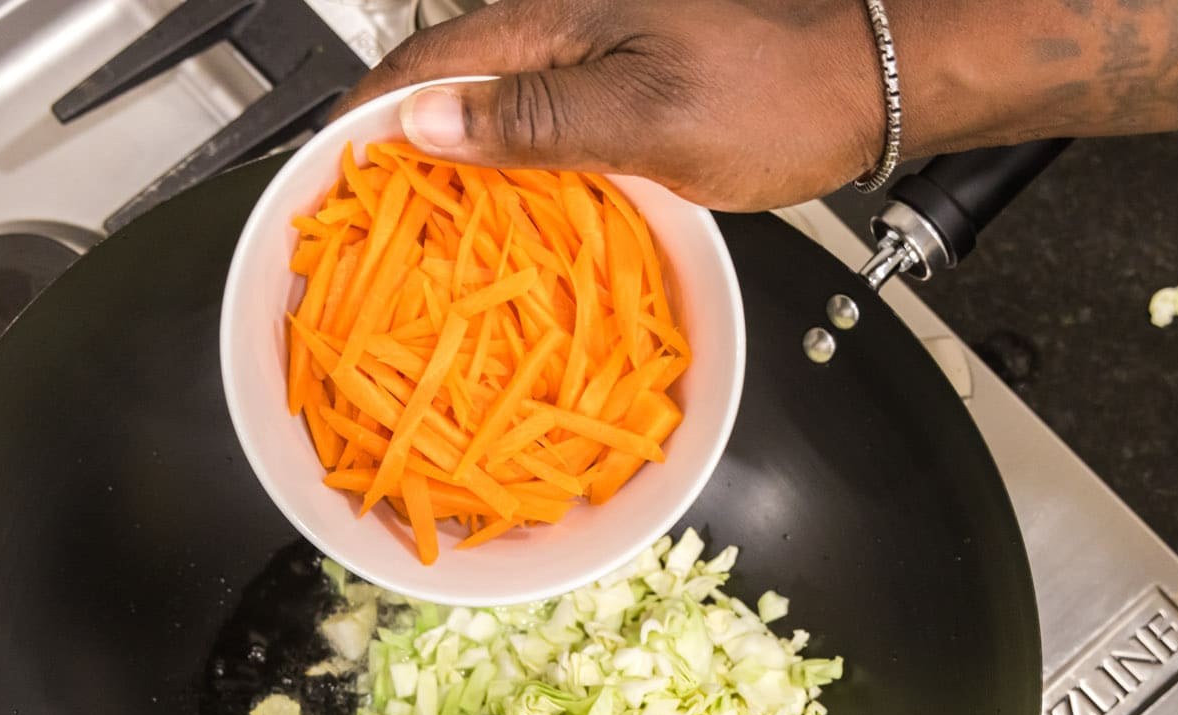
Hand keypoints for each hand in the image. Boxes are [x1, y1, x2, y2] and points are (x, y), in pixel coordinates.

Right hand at [332, 0, 885, 211]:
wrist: (856, 87)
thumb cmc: (771, 96)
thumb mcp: (645, 117)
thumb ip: (536, 120)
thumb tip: (431, 120)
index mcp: (552, 25)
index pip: (424, 66)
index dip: (363, 120)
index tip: (321, 176)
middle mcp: (558, 36)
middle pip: (443, 86)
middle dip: (388, 144)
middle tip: (353, 215)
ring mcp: (584, 68)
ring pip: (483, 114)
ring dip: (441, 166)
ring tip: (405, 227)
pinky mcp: (612, 100)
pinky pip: (529, 138)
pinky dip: (497, 178)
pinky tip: (490, 218)